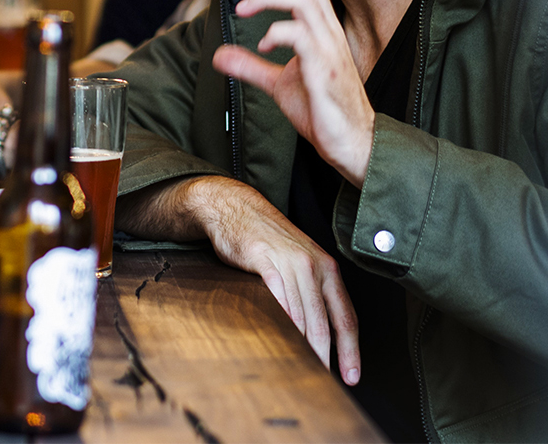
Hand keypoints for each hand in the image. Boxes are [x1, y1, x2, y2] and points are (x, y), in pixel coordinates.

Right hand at [178, 176, 360, 383]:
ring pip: (302, 314)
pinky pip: (277, 297)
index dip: (351, 350)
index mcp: (328, 269)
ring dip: (304, 346)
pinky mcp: (263, 259)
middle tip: (326, 380)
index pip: (346, 318)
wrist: (236, 207)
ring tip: (303, 369)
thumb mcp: (298, 264)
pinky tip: (282, 339)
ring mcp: (289, 261)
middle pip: (325, 321)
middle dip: (328, 356)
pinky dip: (282, 321)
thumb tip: (320, 336)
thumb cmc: (266, 240)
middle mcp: (314, 265)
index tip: (352, 376)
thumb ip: (311, 294)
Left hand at [210, 0, 375, 186]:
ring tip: (243, 8)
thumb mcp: (278, 83)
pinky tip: (263, 46)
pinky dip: (277, 33)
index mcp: (321, 29)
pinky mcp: (326, 70)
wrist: (350, 144)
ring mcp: (329, 49)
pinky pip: (302, 36)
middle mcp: (328, 32)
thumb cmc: (321, 111)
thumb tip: (219, 55)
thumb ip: (252, 65)